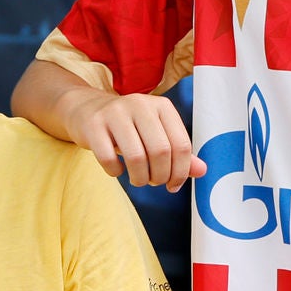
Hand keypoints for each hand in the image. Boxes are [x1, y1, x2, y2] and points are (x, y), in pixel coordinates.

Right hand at [62, 88, 204, 190]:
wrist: (87, 110)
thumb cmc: (128, 127)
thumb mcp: (156, 134)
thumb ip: (178, 152)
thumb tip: (202, 171)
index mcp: (162, 106)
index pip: (181, 145)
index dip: (181, 172)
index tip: (173, 185)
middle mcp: (140, 105)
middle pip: (160, 152)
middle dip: (160, 176)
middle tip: (154, 181)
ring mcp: (115, 113)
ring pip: (136, 157)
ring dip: (140, 178)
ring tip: (138, 179)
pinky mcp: (93, 125)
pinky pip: (109, 159)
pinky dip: (115, 172)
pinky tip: (117, 169)